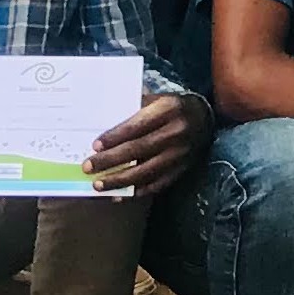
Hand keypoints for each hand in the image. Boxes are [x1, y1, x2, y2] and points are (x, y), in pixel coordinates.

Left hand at [86, 92, 205, 199]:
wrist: (205, 118)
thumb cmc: (173, 107)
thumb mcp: (158, 99)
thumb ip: (135, 109)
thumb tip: (103, 123)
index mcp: (169, 109)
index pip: (137, 125)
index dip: (115, 137)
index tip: (95, 146)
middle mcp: (177, 131)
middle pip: (138, 149)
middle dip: (110, 160)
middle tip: (88, 167)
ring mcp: (181, 153)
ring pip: (146, 171)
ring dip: (119, 180)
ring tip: (98, 185)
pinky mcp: (182, 168)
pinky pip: (157, 184)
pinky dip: (137, 191)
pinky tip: (119, 195)